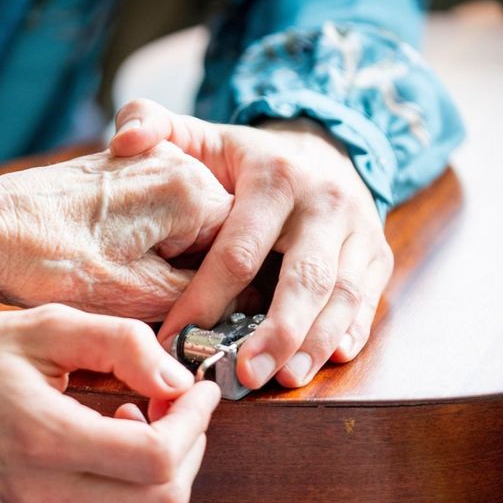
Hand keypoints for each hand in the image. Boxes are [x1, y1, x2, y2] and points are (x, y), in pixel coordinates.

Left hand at [0, 143, 232, 321]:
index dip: (232, 296)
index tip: (216, 332)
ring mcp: (146, 162)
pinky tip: (129, 278)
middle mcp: (176, 163)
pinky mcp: (120, 174)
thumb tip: (231, 311)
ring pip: (194, 229)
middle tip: (182, 321)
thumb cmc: (49, 264)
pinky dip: (159, 252)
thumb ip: (197, 300)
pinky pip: (163, 218)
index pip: (245, 247)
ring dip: (183, 269)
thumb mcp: (136, 298)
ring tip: (147, 300)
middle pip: (224, 234)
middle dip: (209, 281)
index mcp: (190, 188)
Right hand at [0, 303, 220, 502]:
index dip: (195, 424)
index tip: (197, 391)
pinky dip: (132, 487)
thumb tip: (178, 381)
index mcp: (40, 438)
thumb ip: (121, 346)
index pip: (155, 458)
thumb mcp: (44, 327)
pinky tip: (111, 440)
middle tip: (178, 403)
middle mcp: (37, 494)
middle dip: (190, 448)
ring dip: (164, 470)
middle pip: (162, 499)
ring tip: (141, 417)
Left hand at [111, 99, 393, 388]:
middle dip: (275, 331)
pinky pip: (369, 300)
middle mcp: (324, 203)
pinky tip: (329, 359)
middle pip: (303, 277)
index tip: (174, 339)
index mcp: (274, 178)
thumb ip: (152, 124)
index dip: (205, 298)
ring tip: (285, 378)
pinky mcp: (378, 255)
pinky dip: (352, 332)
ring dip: (314, 341)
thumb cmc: (245, 161)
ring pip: (342, 295)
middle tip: (245, 374)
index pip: (239, 250)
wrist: (321, 148)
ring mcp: (358, 230)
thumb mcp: (200, 136)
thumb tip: (124, 140)